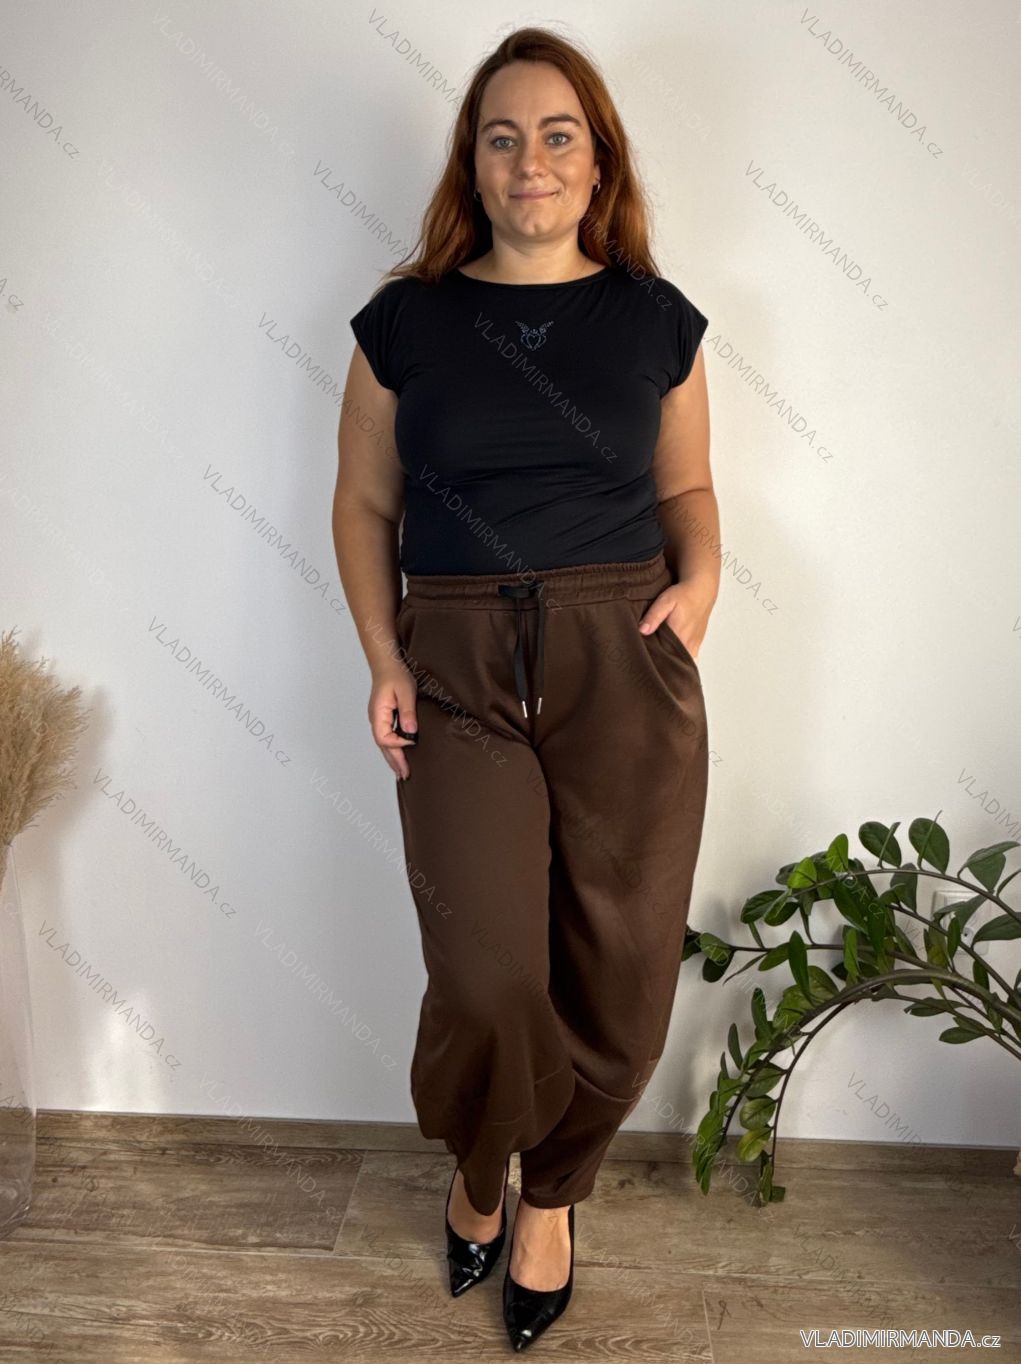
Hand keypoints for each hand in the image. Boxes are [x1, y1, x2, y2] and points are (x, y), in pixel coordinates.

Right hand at [369, 662, 417, 780]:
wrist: (387, 664)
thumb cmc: (395, 675)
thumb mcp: (406, 691)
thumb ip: (408, 712)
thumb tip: (410, 732)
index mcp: (378, 714)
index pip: (384, 738)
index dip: (397, 744)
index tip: (412, 743)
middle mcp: (375, 719)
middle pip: (382, 746)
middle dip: (394, 761)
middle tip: (405, 775)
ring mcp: (378, 719)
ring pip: (383, 744)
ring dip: (392, 758)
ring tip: (401, 772)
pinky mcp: (384, 718)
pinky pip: (386, 737)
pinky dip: (392, 749)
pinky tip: (399, 755)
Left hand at [637, 580, 713, 661]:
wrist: (701, 591)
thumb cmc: (683, 595)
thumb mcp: (665, 601)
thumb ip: (654, 616)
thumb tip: (642, 630)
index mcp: (678, 635)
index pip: (664, 657)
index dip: (654, 662)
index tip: (644, 664)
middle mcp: (688, 643)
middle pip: (673, 663)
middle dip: (662, 667)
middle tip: (648, 666)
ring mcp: (694, 646)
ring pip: (681, 663)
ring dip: (672, 665)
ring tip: (660, 666)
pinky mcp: (697, 645)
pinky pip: (689, 659)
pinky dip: (681, 662)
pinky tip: (672, 661)